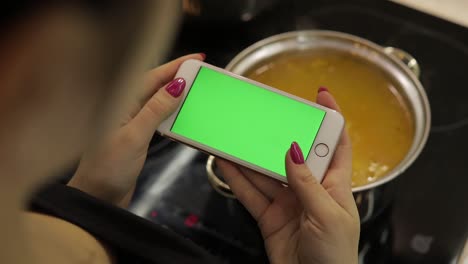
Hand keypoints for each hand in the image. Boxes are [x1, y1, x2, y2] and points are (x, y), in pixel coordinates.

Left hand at [68, 54, 203, 206]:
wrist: (97, 197)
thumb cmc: (107, 169)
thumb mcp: (134, 136)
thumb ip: (155, 110)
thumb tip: (176, 86)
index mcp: (119, 104)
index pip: (151, 77)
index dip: (175, 66)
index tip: (196, 59)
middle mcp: (124, 109)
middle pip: (155, 85)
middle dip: (178, 76)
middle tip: (201, 71)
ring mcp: (130, 122)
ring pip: (157, 100)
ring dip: (176, 93)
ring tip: (196, 87)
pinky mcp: (136, 135)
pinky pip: (157, 116)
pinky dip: (171, 111)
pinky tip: (182, 110)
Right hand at [217, 89, 359, 263]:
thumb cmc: (336, 257)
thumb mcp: (327, 215)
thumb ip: (307, 183)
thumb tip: (293, 150)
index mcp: (335, 185)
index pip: (336, 144)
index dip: (331, 118)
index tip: (321, 96)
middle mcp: (311, 189)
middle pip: (293, 154)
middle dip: (279, 135)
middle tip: (264, 117)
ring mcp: (288, 202)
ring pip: (266, 172)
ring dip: (250, 157)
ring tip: (234, 138)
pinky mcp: (270, 215)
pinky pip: (251, 193)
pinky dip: (238, 179)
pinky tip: (227, 164)